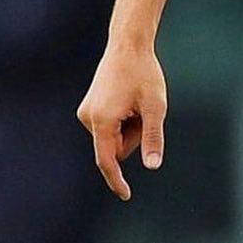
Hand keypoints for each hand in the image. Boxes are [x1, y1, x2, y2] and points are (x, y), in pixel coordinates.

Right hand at [77, 42, 166, 200]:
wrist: (128, 46)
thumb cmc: (144, 74)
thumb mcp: (155, 107)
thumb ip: (152, 137)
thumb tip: (152, 166)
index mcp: (102, 121)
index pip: (107, 161)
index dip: (117, 180)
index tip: (126, 195)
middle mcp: (88, 119)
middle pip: (116, 147)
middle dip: (134, 136)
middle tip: (146, 110)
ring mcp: (86, 113)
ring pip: (114, 137)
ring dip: (129, 127)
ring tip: (137, 101)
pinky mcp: (89, 108)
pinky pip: (109, 127)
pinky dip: (123, 120)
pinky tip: (129, 99)